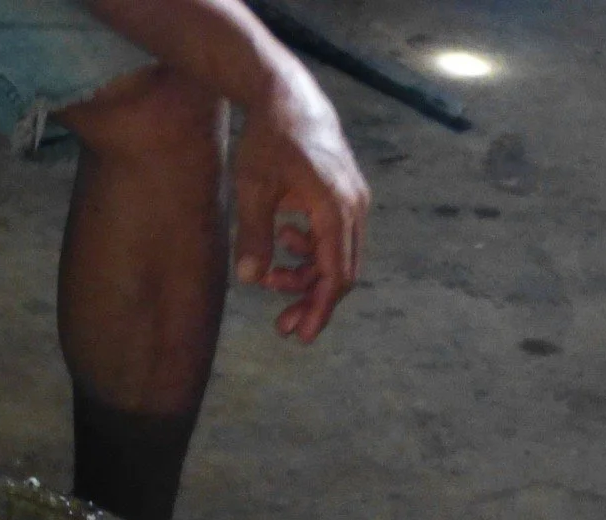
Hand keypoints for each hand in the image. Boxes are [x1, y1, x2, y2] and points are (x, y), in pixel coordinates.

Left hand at [232, 81, 370, 342]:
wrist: (289, 99)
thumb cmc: (268, 141)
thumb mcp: (252, 190)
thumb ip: (254, 236)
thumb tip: (251, 278)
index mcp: (335, 208)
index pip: (335, 274)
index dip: (318, 309)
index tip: (300, 334)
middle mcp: (353, 206)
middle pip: (341, 271)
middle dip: (311, 300)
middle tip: (281, 326)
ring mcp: (353, 199)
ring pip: (337, 255)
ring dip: (307, 274)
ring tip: (272, 279)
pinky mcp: (345, 195)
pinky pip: (334, 236)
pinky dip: (311, 249)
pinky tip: (283, 242)